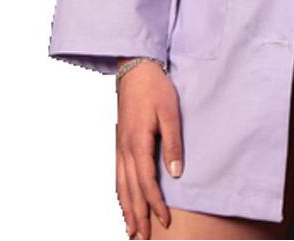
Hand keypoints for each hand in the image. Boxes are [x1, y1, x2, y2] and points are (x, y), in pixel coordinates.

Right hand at [115, 59, 183, 239]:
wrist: (135, 69)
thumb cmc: (156, 88)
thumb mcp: (170, 112)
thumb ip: (172, 142)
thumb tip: (176, 172)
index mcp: (138, 143)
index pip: (146, 183)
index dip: (155, 204)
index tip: (164, 221)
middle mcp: (125, 149)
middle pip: (129, 190)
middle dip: (137, 215)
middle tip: (142, 238)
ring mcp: (119, 146)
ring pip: (120, 186)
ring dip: (126, 208)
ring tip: (131, 229)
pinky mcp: (119, 142)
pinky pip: (117, 175)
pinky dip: (120, 193)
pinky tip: (123, 201)